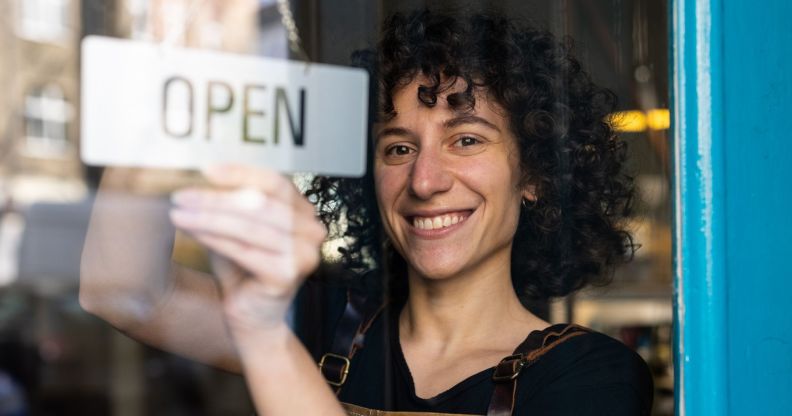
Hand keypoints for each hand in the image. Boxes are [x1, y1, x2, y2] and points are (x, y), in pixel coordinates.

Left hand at [169, 164, 326, 332]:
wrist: (252, 317)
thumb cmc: (243, 270)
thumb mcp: (236, 229)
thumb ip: (230, 205)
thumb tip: (199, 178)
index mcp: (304, 212)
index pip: (275, 182)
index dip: (241, 173)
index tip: (207, 170)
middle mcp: (312, 230)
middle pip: (260, 203)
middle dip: (216, 199)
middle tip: (181, 196)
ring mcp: (304, 253)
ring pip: (249, 226)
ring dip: (209, 217)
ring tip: (179, 213)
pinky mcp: (288, 274)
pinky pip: (244, 249)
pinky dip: (214, 238)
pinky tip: (191, 231)